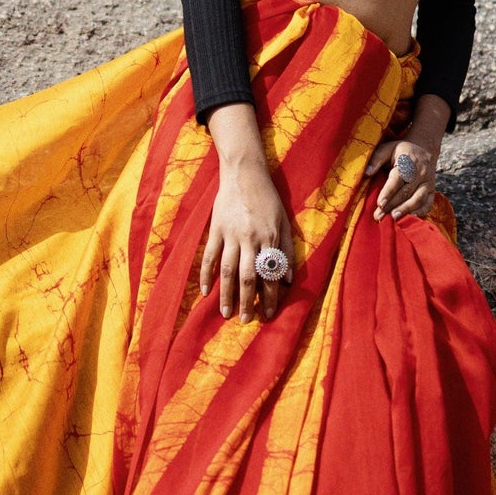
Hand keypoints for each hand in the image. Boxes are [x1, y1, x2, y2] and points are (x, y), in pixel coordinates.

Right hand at [200, 104, 294, 322]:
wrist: (244, 174)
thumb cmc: (268, 198)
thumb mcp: (284, 222)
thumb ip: (287, 250)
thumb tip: (289, 280)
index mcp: (269, 239)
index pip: (270, 275)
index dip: (269, 297)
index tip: (268, 314)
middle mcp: (250, 239)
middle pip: (247, 278)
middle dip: (247, 302)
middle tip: (246, 321)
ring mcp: (230, 235)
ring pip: (227, 271)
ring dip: (226, 294)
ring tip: (225, 313)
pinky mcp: (216, 229)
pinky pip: (209, 256)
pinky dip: (206, 274)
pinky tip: (206, 291)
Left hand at [365, 94, 449, 220]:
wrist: (424, 149)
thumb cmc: (400, 151)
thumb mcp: (388, 148)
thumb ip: (376, 159)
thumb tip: (366, 173)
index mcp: (407, 161)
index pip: (398, 179)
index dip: (389, 192)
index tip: (380, 203)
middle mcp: (420, 172)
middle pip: (406, 191)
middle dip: (392, 205)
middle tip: (379, 216)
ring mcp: (428, 182)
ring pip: (418, 198)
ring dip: (406, 210)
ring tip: (393, 218)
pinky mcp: (432, 190)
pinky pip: (428, 203)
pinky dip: (421, 212)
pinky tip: (411, 218)